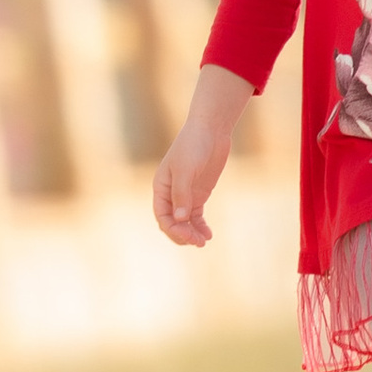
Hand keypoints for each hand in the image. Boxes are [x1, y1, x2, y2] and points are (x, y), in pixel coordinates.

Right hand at [152, 67, 253, 247]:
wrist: (211, 129)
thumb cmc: (194, 145)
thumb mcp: (186, 169)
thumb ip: (182, 194)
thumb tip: (180, 219)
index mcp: (161, 188)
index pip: (162, 216)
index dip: (173, 229)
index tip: (188, 236)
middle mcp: (171, 193)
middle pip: (172, 222)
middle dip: (183, 234)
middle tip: (198, 242)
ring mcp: (185, 194)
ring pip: (184, 221)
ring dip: (192, 233)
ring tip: (204, 241)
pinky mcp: (199, 193)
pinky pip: (196, 215)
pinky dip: (200, 226)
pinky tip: (208, 234)